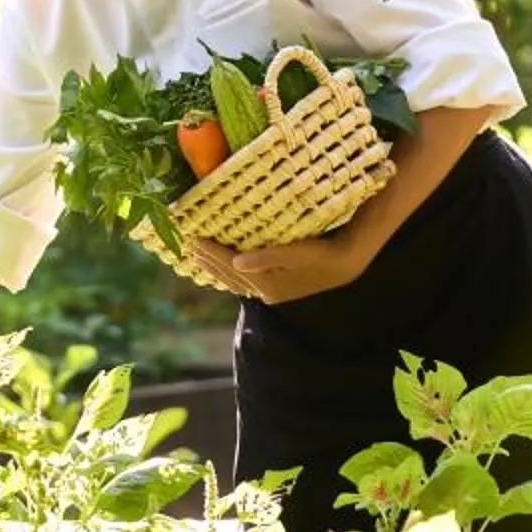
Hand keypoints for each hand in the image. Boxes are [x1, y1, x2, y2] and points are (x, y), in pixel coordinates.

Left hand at [183, 225, 376, 304]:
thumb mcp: (294, 251)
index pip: (229, 265)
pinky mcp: (277, 290)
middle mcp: (265, 292)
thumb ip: (265, 258)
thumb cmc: (319, 252)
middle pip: (228, 274)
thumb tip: (237, 261)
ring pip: (234, 281)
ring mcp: (270, 293)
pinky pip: (244, 283)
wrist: (342, 265)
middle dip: (207, 260)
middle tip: (188, 244)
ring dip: (215, 269)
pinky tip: (224, 268)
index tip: (193, 238)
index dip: (210, 251)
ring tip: (198, 257)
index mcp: (266, 284)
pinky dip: (229, 275)